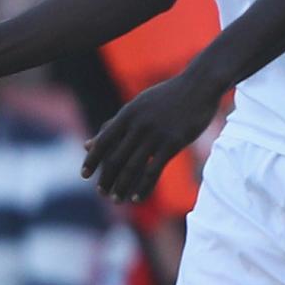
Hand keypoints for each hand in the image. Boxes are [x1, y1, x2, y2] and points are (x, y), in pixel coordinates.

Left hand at [84, 71, 219, 201]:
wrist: (200, 85)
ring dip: (122, 186)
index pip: (103, 142)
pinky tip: (137, 198)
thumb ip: (113, 126)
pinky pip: (154, 171)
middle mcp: (138, 125)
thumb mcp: (137, 107)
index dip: (91, 160)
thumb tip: (88, 145)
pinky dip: (143, 187)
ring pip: (132, 168)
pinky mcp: (173, 143)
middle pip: (115, 159)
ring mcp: (156, 135)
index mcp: (127, 115)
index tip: (84, 175)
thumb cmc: (168, 96)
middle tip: (102, 193)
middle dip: (106, 179)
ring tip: (117, 199)